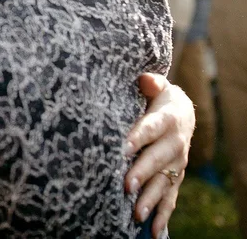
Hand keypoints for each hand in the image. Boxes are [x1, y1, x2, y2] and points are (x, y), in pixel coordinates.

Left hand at [124, 73, 193, 236]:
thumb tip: (145, 80)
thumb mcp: (157, 86)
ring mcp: (176, 165)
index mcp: (167, 120)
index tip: (123, 148)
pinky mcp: (174, 179)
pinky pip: (169, 199)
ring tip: (136, 212)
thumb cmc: (158, 98)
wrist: (181, 113)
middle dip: (141, 173)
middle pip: (156, 159)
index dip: (138, 137)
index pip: (150, 128)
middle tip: (125, 185)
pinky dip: (161, 215)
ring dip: (149, 198)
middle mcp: (174, 144)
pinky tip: (152, 231)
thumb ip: (150, 83)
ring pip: (163, 183)